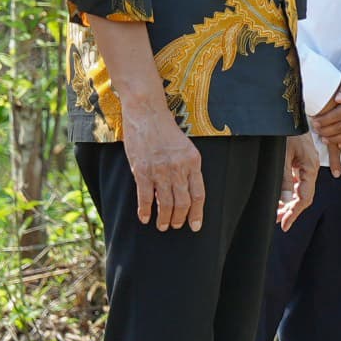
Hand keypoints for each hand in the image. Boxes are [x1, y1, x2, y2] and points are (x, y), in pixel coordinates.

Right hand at [120, 105, 205, 231]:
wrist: (147, 114)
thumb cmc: (166, 130)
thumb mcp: (186, 147)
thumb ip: (187, 168)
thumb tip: (185, 191)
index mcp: (193, 162)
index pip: (199, 194)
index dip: (197, 213)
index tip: (195, 226)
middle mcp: (179, 168)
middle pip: (183, 202)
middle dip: (180, 218)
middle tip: (175, 226)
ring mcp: (160, 170)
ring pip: (165, 203)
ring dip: (164, 218)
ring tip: (162, 226)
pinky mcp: (142, 170)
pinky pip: (145, 197)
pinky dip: (145, 210)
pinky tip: (145, 218)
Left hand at [277, 134, 319, 229]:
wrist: (287, 112)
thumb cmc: (285, 130)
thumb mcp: (282, 155)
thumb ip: (284, 178)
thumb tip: (287, 200)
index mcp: (310, 167)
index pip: (305, 197)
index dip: (294, 212)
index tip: (284, 225)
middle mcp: (310, 167)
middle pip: (304, 195)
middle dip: (291, 210)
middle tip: (278, 221)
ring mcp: (306, 164)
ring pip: (300, 189)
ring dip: (289, 202)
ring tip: (277, 212)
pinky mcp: (300, 161)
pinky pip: (297, 181)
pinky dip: (289, 191)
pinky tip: (281, 197)